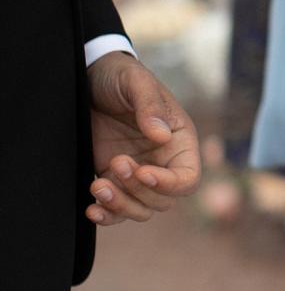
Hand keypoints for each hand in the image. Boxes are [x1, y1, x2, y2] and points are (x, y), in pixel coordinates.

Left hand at [86, 52, 201, 226]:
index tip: (142, 172)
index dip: (169, 184)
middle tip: (116, 162)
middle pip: (163, 200)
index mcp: (178, 140)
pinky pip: (117, 209)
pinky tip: (91, 208)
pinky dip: (106, 215)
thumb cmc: (121, 75)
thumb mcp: (136, 82)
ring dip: (120, 205)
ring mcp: (137, 172)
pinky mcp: (113, 178)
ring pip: (140, 209)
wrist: (91, 76)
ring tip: (98, 186)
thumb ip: (150, 106)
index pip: (187, 178)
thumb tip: (161, 136)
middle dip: (137, 190)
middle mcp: (162, 161)